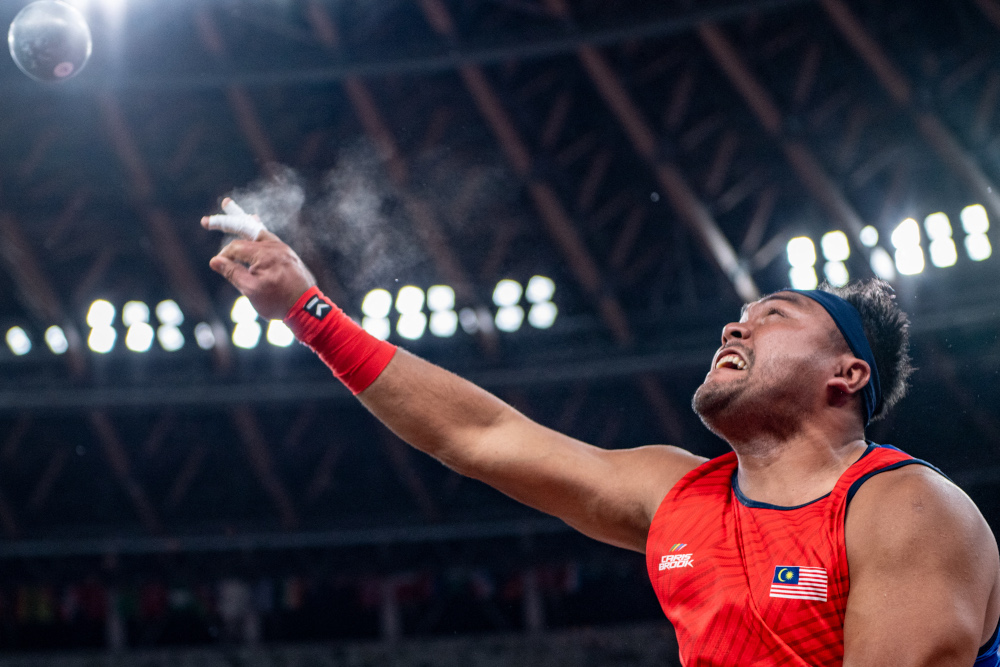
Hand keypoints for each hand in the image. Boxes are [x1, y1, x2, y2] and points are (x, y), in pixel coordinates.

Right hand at [202, 199, 316, 319]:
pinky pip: (268, 236)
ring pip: (258, 230)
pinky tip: (253, 223)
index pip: (236, 247)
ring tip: (229, 207)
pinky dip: (257, 229)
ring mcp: (282, 248)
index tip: (220, 265)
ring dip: (242, 220)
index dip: (225, 256)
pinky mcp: (287, 253)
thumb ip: (233, 273)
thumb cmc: (278, 301)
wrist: (307, 308)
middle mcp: (275, 246)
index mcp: (265, 254)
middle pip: (246, 228)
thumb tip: (215, 260)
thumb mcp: (252, 290)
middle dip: (228, 221)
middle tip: (210, 216)